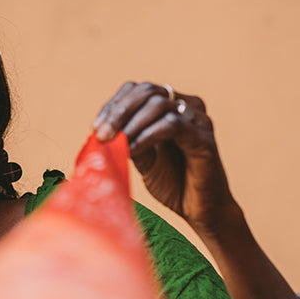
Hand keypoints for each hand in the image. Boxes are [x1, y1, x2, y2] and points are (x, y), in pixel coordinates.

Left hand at [92, 81, 237, 235]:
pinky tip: (132, 149)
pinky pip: (172, 125)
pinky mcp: (204, 135)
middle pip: (147, 91)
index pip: (137, 90)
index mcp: (169, 106)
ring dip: (131, 124)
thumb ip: (126, 139)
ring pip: (158, 104)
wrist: (199, 208)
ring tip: (115, 143)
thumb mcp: (141, 156)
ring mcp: (197, 118)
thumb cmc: (172, 181)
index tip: (95, 127)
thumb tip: (101, 131)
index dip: (113, 104)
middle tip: (101, 134)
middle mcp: (185, 105)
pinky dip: (146, 136)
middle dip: (118, 111)